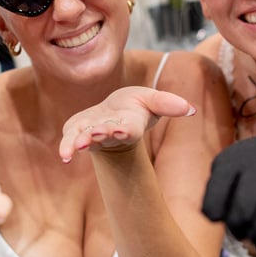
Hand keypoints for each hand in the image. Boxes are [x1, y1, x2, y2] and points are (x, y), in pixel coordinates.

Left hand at [58, 86, 195, 162]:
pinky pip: (70, 140)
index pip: (130, 129)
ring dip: (83, 142)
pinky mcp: (76, 132)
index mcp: (130, 125)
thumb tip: (190, 109)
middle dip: (102, 134)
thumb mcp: (152, 101)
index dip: (126, 130)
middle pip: (107, 135)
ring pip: (87, 140)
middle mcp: (110, 133)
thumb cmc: (134, 107)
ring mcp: (93, 134)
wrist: (112, 115)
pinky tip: (65, 155)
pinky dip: (67, 147)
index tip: (122, 130)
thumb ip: (168, 104)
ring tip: (78, 146)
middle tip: (97, 133)